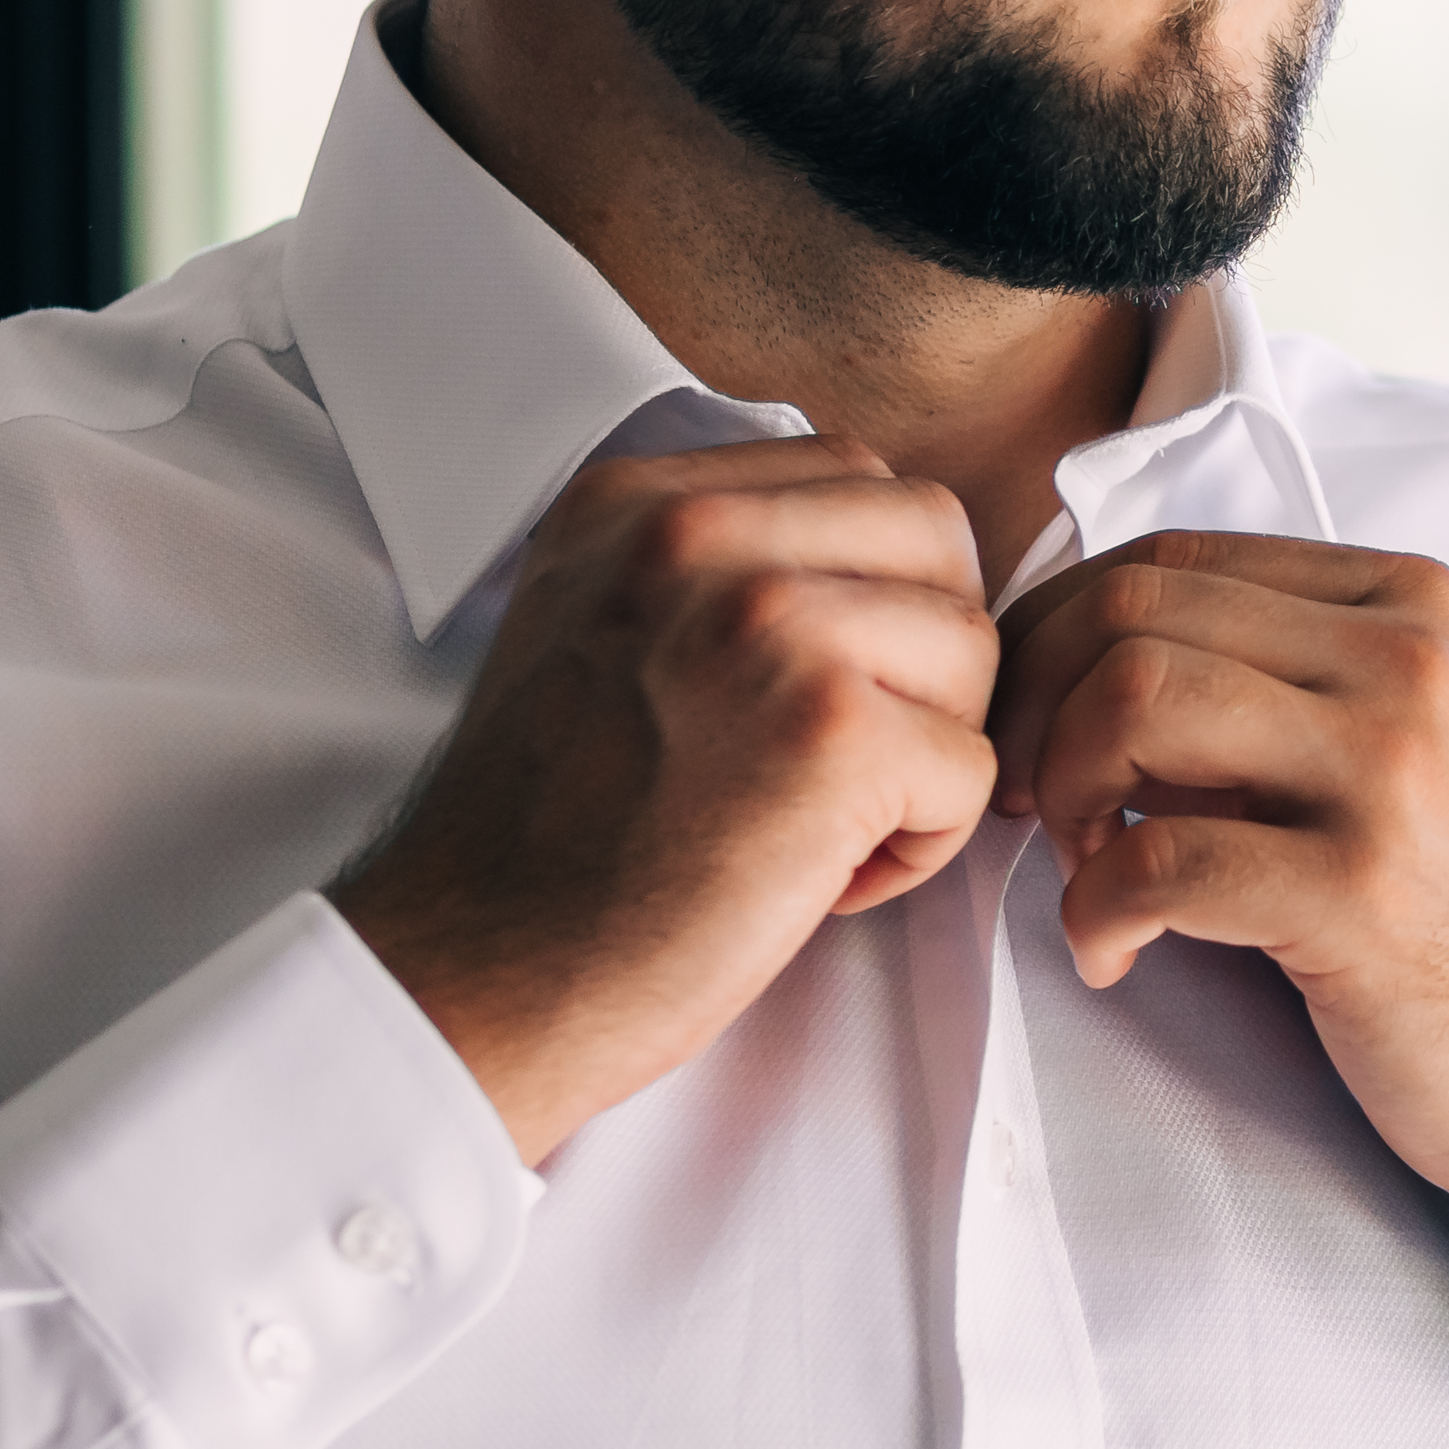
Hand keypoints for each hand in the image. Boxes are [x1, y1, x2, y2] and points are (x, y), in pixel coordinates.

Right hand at [335, 438, 999, 1164]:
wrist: (477, 972)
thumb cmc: (552, 834)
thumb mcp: (594, 626)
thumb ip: (713, 561)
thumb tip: (879, 553)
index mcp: (640, 500)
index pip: (854, 476)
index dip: (871, 591)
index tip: (806, 689)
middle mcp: (697, 536)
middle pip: (933, 540)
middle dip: (921, 658)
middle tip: (842, 758)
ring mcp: (768, 626)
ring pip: (970, 649)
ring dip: (925, 753)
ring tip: (818, 825)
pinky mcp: (831, 733)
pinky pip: (972, 767)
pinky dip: (921, 845)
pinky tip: (820, 881)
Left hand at [990, 532, 1448, 1245]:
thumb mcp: (1396, 744)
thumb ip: (1274, 676)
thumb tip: (1074, 652)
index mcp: (1411, 605)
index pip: (1169, 557)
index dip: (1054, 636)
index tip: (1027, 725)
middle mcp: (1411, 664)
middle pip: (1133, 613)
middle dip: (1033, 707)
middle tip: (1027, 802)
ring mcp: (1395, 774)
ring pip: (1132, 701)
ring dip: (1059, 792)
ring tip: (1082, 864)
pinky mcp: (1364, 896)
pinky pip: (1156, 861)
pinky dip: (1096, 912)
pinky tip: (1117, 953)